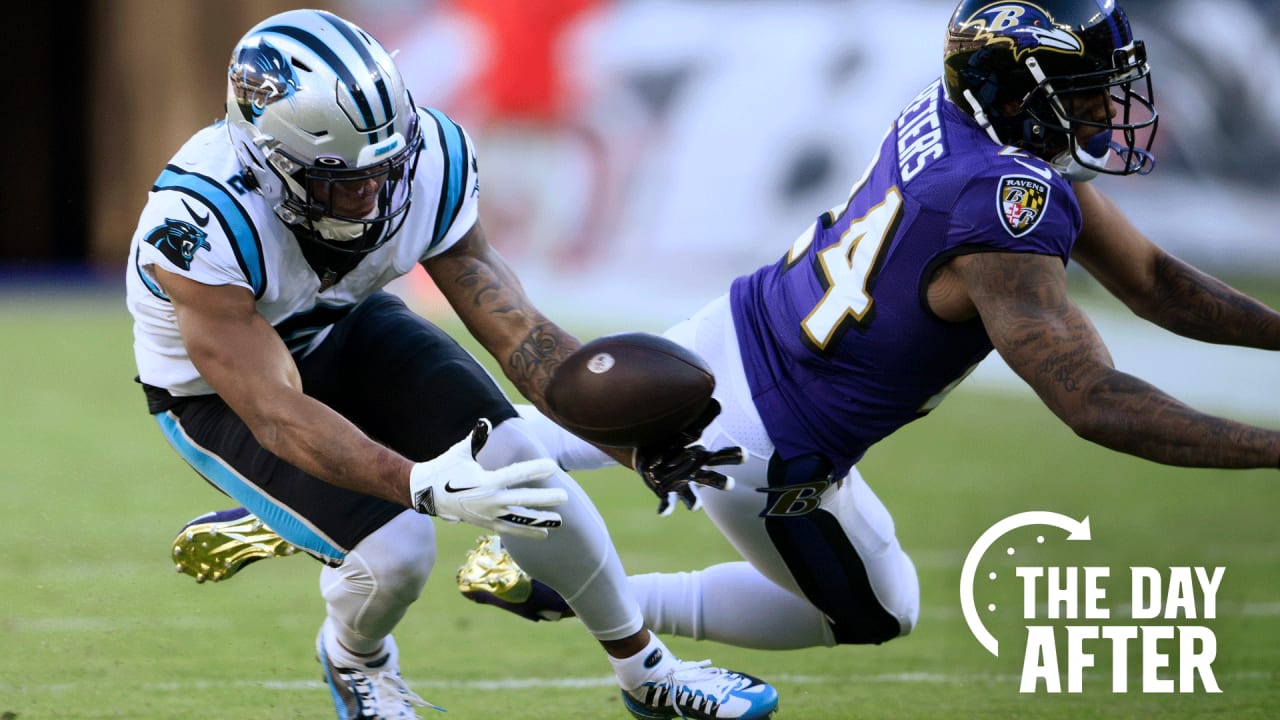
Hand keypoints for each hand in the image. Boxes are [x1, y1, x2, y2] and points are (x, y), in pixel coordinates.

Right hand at [411, 420, 566, 538]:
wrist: (426, 493)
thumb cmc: (445, 468)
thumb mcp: (460, 451)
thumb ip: (475, 437)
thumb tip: (484, 422)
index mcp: (486, 481)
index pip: (516, 474)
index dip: (535, 469)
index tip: (552, 466)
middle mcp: (489, 501)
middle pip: (522, 500)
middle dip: (544, 499)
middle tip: (565, 496)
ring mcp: (488, 515)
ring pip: (519, 520)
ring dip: (540, 521)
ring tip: (559, 521)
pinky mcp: (485, 523)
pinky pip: (510, 529)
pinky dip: (526, 532)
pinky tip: (542, 532)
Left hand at [632, 400, 743, 515]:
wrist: (652, 458)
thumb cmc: (675, 442)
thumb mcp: (689, 427)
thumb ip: (703, 415)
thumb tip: (719, 397)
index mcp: (703, 458)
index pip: (722, 457)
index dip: (733, 457)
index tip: (744, 455)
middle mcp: (696, 474)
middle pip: (712, 479)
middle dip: (720, 483)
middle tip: (730, 485)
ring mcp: (681, 485)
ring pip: (692, 496)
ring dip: (694, 502)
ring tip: (695, 506)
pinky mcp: (665, 492)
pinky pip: (667, 501)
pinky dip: (666, 507)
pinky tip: (662, 511)